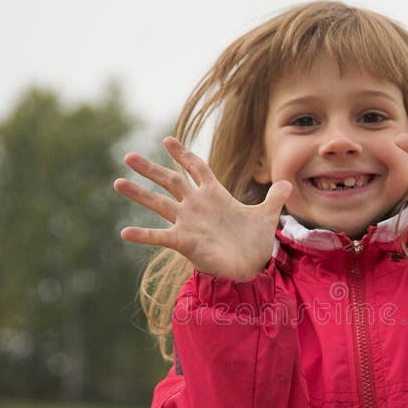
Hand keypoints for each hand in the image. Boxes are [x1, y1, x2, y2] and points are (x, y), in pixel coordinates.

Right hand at [114, 137, 291, 279]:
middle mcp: (196, 206)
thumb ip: (275, 197)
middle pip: (170, 181)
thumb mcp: (266, 215)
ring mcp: (188, 223)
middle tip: (128, 156)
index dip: (183, 154)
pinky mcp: (185, 242)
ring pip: (159, 204)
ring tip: (118, 182)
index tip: (167, 140)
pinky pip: (160, 237)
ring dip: (139, 194)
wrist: (250, 267)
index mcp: (213, 195)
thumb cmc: (254, 241)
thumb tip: (289, 182)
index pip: (196, 168)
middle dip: (150, 169)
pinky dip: (144, 235)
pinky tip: (125, 232)